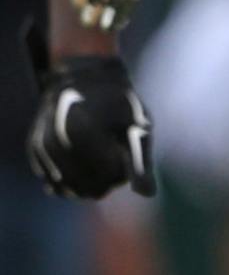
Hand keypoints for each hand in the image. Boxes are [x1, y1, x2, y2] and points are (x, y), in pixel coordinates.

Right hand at [23, 27, 153, 197]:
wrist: (83, 80)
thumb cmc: (118, 105)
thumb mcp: (138, 128)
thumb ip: (141, 163)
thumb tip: (147, 194)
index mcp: (81, 132)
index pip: (111, 179)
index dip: (124, 169)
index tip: (123, 147)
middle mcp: (55, 140)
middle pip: (92, 190)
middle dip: (108, 179)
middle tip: (112, 151)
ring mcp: (41, 147)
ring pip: (72, 191)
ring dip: (89, 181)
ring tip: (96, 153)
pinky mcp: (35, 152)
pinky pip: (56, 186)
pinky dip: (72, 180)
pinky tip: (80, 158)